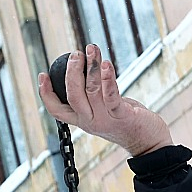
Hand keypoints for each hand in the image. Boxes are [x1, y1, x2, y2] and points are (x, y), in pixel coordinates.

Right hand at [38, 44, 172, 157]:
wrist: (148, 143)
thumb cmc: (126, 121)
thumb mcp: (103, 110)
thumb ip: (93, 97)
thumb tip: (85, 70)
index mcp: (82, 120)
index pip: (56, 109)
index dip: (46, 93)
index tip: (43, 74)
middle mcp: (90, 120)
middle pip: (72, 94)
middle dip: (71, 71)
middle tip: (75, 53)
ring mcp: (105, 118)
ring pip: (91, 89)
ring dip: (91, 66)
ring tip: (92, 49)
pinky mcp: (122, 115)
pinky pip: (111, 95)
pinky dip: (108, 78)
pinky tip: (106, 64)